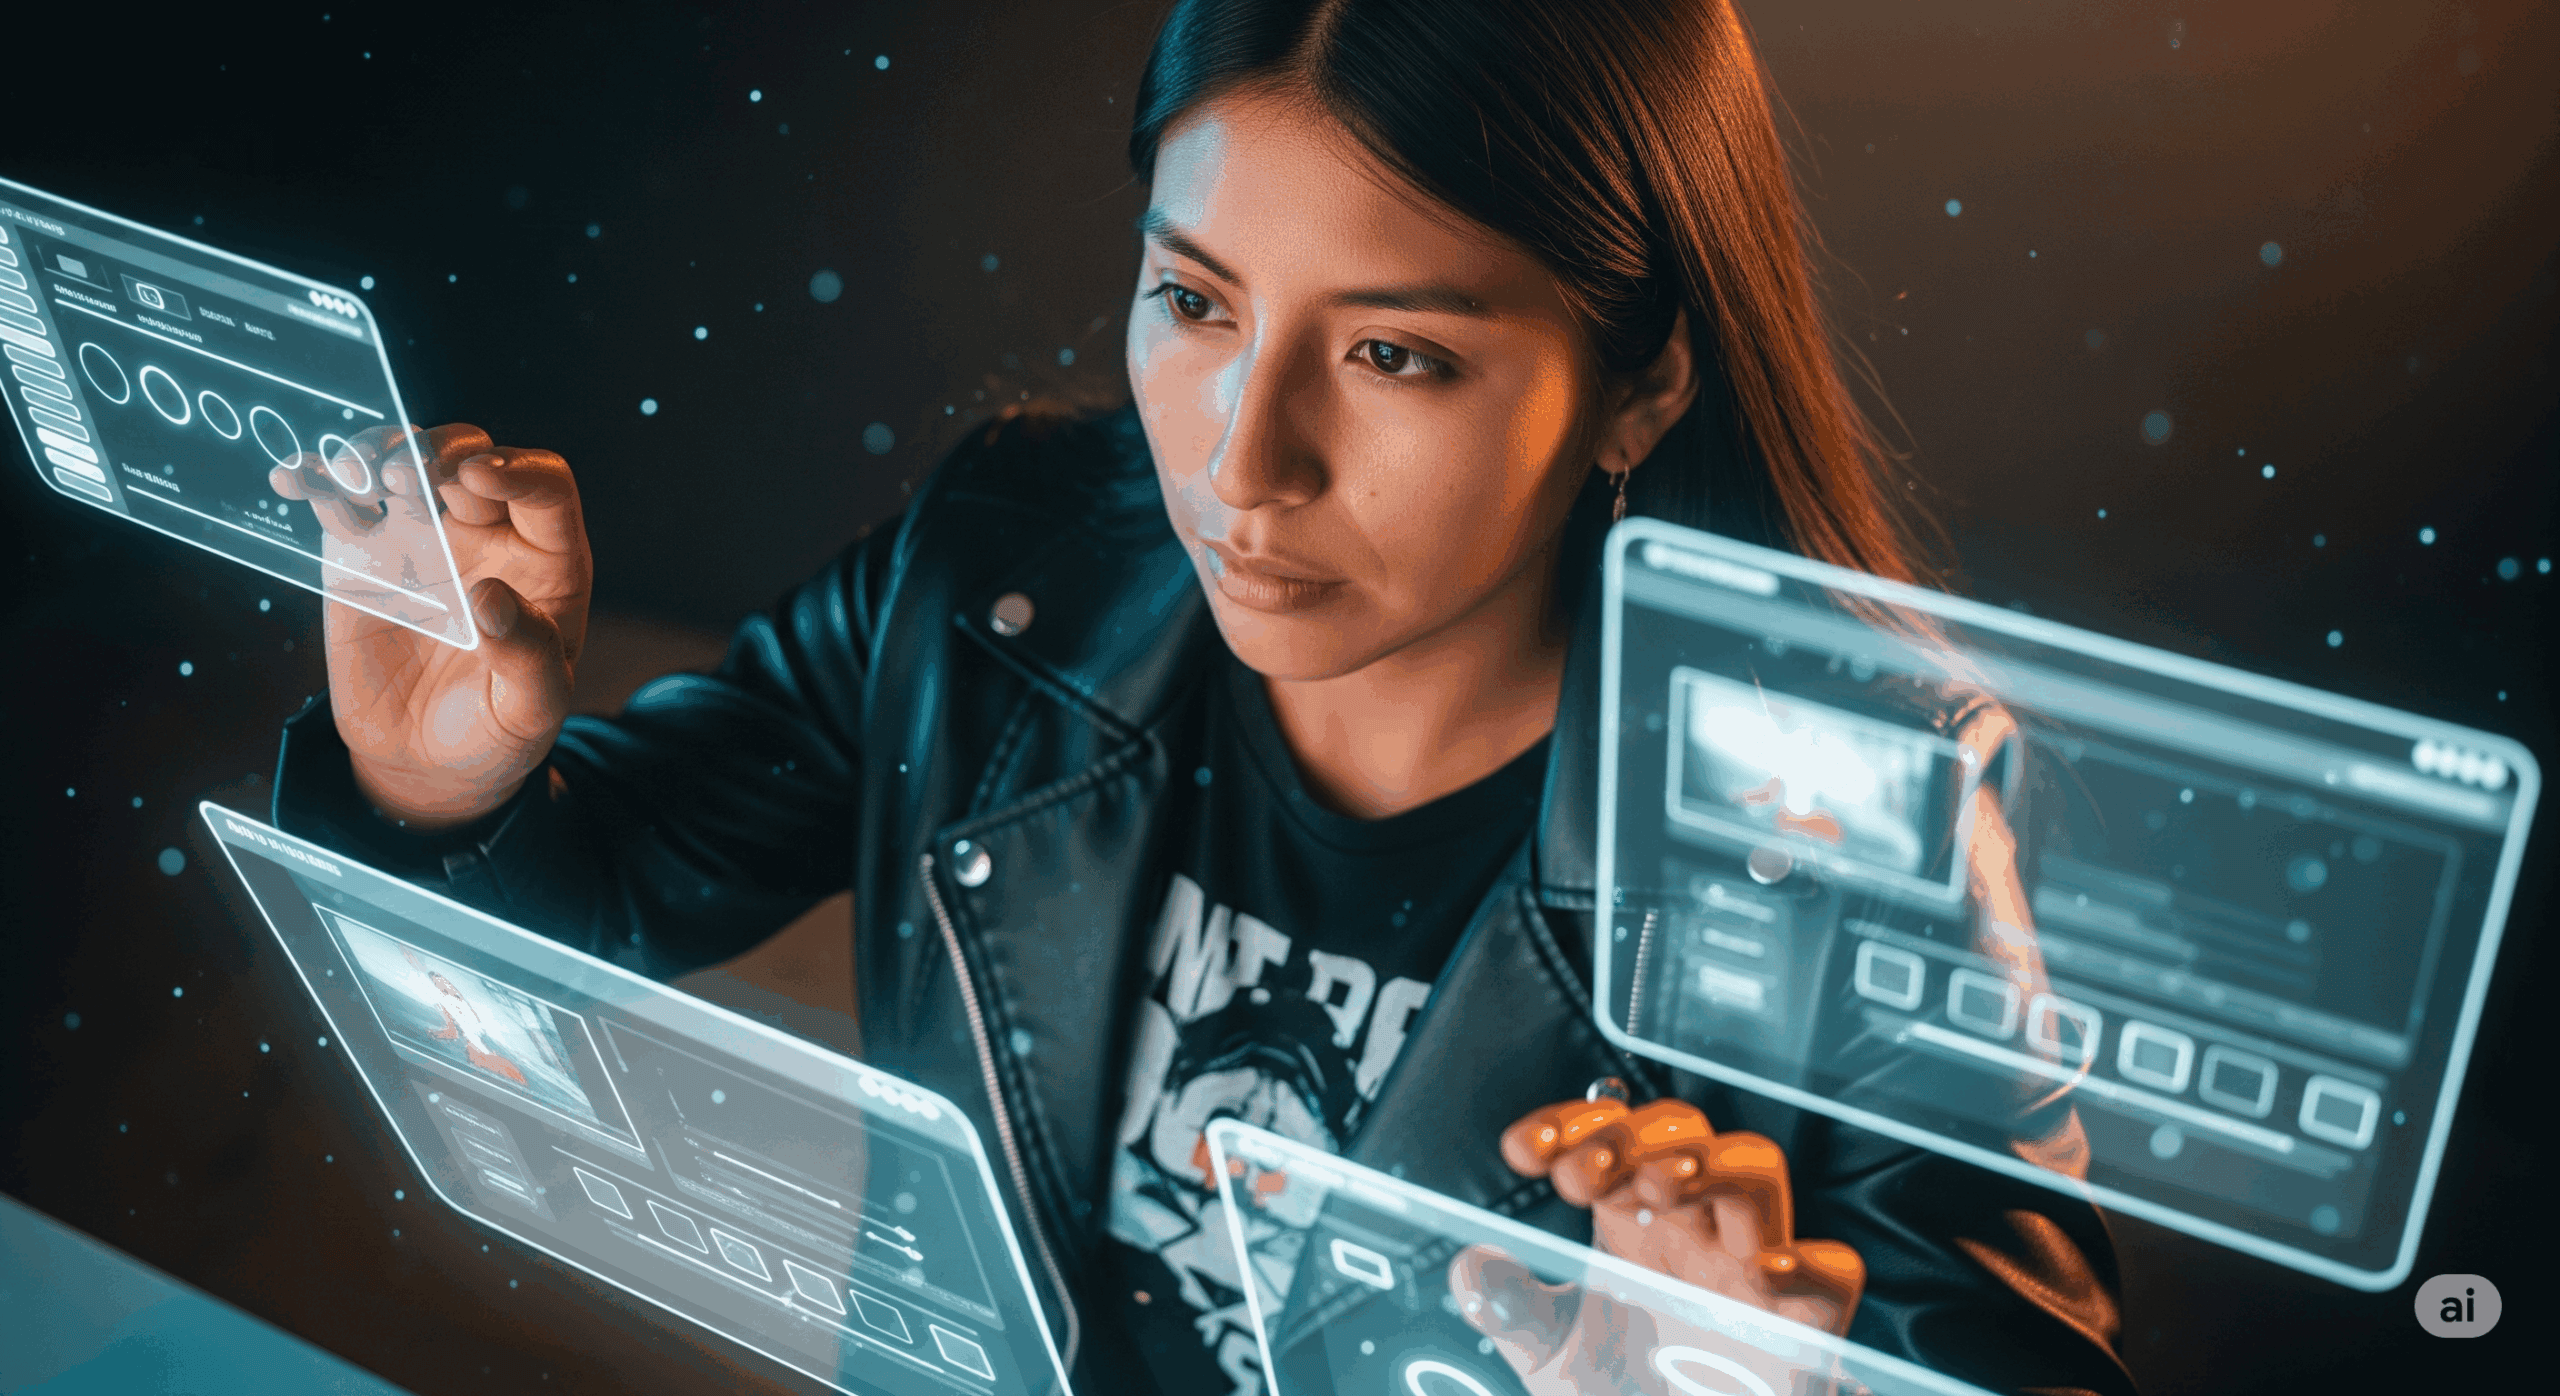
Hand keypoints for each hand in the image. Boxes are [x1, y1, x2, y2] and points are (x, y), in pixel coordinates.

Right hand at [274, 423, 590, 829]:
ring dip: (375, 449)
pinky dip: (315, 477)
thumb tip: (491, 597)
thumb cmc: (496, 729)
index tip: (478, 479)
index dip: (517, 470)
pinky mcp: (362, 548)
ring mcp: (422, 533)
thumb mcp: (530, 709)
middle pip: (469, 455)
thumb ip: (526, 657)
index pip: (546, 487)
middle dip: (437, 451)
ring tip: (354, 477)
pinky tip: (294, 476)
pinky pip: (339, 498)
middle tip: (404, 479)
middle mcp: (487, 531)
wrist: (424, 760)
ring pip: (403, 458)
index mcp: (546, 561)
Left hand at [1445, 1098, 1864, 1391]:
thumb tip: (1472, 1265)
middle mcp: (1694, 1231)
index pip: (1614, 1136)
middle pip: (1686, 1134)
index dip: (1574, 1125)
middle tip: (1581, 1175)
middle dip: (1633, 1137)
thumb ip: (1510, 1307)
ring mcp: (1752, 1272)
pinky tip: (1758, 1270)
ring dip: (1709, 1164)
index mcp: (1634, 1221)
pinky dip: (1806, 1262)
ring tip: (1660, 1189)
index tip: (1522, 1150)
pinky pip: (1834, 1275)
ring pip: (1759, 1172)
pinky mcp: (1806, 1331)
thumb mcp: (1551, 1353)